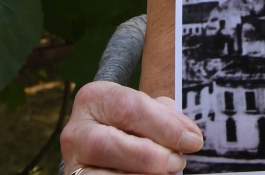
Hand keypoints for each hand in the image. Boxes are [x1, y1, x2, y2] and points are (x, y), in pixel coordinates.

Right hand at [60, 81, 203, 174]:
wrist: (108, 132)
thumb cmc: (134, 120)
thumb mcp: (148, 108)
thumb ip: (166, 117)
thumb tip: (189, 137)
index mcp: (95, 98)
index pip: (128, 108)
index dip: (163, 126)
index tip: (193, 140)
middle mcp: (77, 130)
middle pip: (106, 144)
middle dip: (147, 156)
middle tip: (177, 162)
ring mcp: (72, 161)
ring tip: (167, 174)